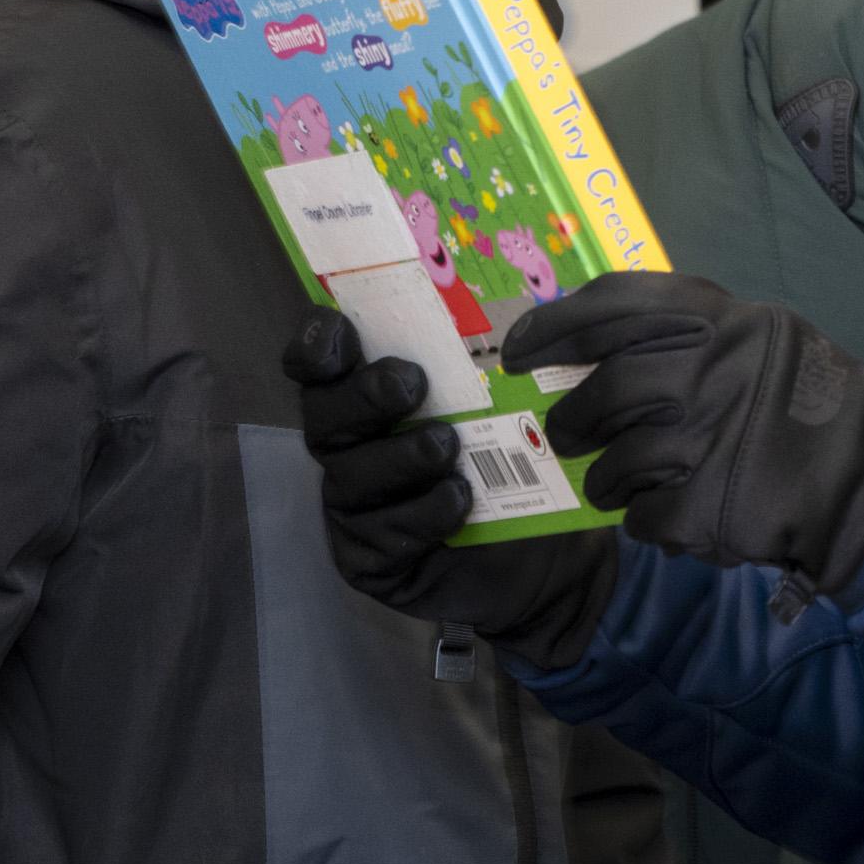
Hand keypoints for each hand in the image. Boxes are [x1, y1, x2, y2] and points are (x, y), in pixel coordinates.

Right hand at [285, 309, 616, 666]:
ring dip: (399, 456)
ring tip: (448, 448)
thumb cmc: (518, 465)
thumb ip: (482, 360)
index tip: (341, 330)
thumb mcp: (505, 405)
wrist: (547, 558)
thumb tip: (504, 303)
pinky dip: (422, 513)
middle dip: (362, 396)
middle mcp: (349, 450)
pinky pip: (380, 535)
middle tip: (410, 385)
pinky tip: (459, 500)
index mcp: (367, 399)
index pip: (317, 365)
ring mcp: (353, 509)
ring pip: (351, 477)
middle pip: (323, 416)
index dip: (315, 344)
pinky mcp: (368, 560)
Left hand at [504, 274, 863, 598]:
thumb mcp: (752, 332)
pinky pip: (644, 517)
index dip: (550, 327)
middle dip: (570, 420)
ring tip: (619, 483)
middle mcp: (705, 367)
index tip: (517, 352)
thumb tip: (580, 353)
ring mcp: (704, 437)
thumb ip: (679, 332)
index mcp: (715, 316)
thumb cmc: (801, 398)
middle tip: (566, 434)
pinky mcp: (705, 504)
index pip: (606, 305)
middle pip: (601, 391)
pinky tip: (675, 512)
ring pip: (615, 464)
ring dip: (606, 480)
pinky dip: (648, 520)